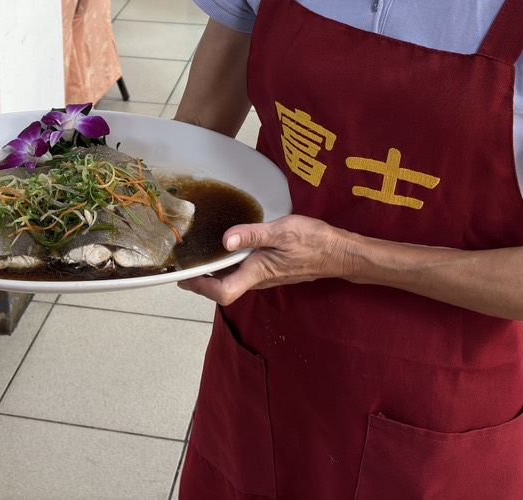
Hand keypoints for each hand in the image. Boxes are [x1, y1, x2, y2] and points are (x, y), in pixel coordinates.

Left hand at [178, 214, 352, 304]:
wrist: (340, 253)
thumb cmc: (314, 242)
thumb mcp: (281, 231)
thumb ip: (252, 235)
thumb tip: (225, 241)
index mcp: (258, 272)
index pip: (222, 292)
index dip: (200, 287)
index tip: (184, 276)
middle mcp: (259, 279)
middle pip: (223, 288)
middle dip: (201, 280)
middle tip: (183, 266)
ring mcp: (266, 276)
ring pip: (234, 280)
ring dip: (214, 273)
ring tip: (199, 256)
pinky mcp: (272, 270)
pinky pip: (245, 273)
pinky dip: (230, 265)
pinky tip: (227, 250)